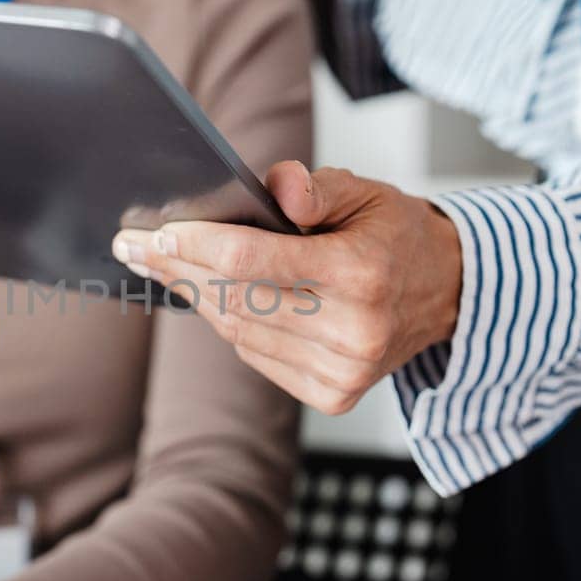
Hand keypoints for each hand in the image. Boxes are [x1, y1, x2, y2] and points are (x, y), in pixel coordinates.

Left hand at [111, 162, 462, 414]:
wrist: (446, 294)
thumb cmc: (397, 237)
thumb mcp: (365, 192)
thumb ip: (314, 185)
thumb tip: (272, 188)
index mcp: (360, 273)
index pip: (251, 259)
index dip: (196, 244)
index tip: (156, 232)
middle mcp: (353, 330)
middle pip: (235, 297)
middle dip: (178, 268)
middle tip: (134, 247)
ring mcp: (342, 370)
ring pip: (239, 330)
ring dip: (198, 297)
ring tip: (165, 267)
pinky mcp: (332, 395)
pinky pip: (255, 356)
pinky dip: (231, 325)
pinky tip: (216, 299)